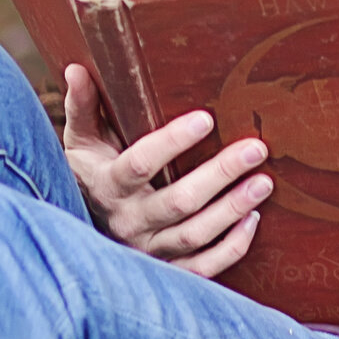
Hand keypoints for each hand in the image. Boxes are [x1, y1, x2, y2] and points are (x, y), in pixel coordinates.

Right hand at [62, 63, 273, 276]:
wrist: (78, 232)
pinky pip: (202, 268)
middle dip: (220, 175)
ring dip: (232, 209)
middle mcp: (129, 222)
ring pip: (194, 235)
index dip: (173, 142)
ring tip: (264, 182)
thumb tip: (75, 68)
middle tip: (255, 148)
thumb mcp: (81, 140)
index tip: (206, 119)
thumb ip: (83, 106)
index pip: (141, 163)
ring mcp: (148, 250)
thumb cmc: (88, 174)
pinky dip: (231, 248)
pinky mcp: (166, 270)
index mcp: (108, 185)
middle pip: (179, 201)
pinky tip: (253, 221)